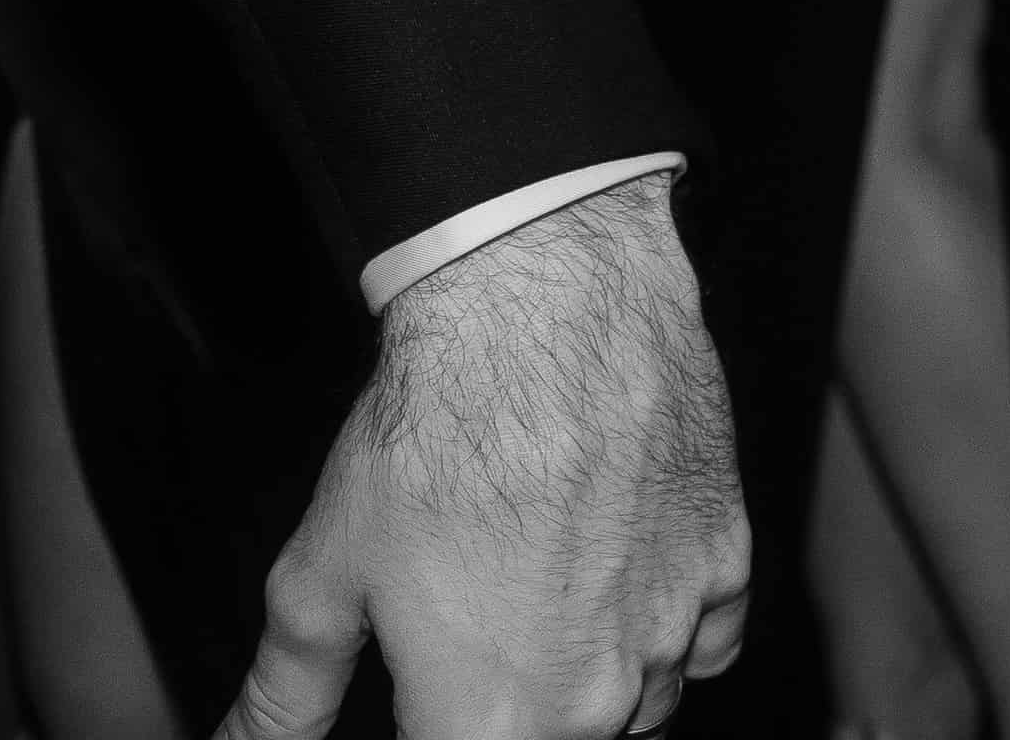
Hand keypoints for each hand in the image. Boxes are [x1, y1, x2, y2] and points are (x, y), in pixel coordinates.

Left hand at [225, 176, 747, 739]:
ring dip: (585, 686)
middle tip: (465, 643)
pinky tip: (613, 592)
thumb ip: (282, 695)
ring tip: (531, 620)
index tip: (417, 698)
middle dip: (501, 713)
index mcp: (491, 722)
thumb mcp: (320, 579)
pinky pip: (706, 644)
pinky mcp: (726, 561)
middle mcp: (598, 698)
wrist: (550, 310)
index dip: (426, 727)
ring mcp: (674, 629)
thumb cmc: (436, 436)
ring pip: (637, 711)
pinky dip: (665, 637)